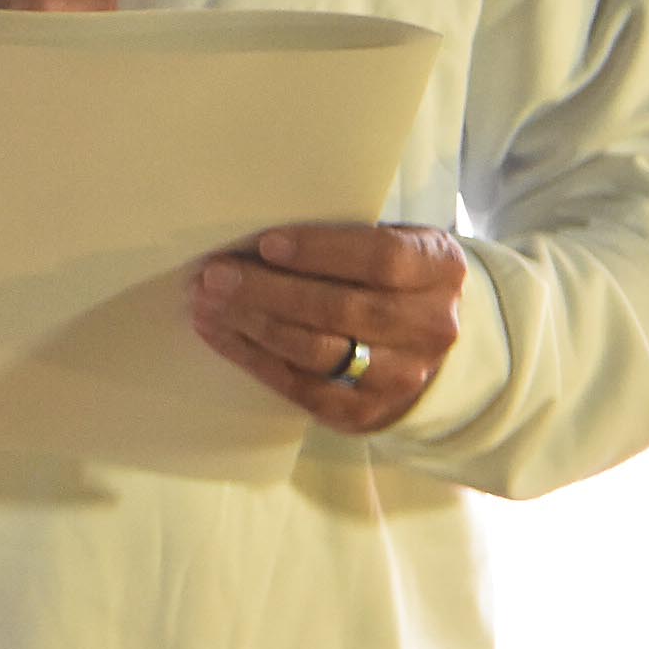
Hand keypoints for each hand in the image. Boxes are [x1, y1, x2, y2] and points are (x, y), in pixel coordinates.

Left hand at [188, 222, 466, 432]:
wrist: (432, 342)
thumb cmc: (395, 273)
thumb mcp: (396, 239)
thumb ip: (348, 236)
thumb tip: (259, 235)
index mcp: (439, 270)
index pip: (380, 259)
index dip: (320, 252)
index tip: (265, 243)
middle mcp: (428, 328)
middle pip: (341, 310)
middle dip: (269, 292)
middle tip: (216, 275)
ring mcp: (400, 378)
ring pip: (317, 354)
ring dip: (254, 327)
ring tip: (209, 304)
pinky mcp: (367, 413)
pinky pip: (303, 389)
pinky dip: (256, 361)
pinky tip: (223, 336)